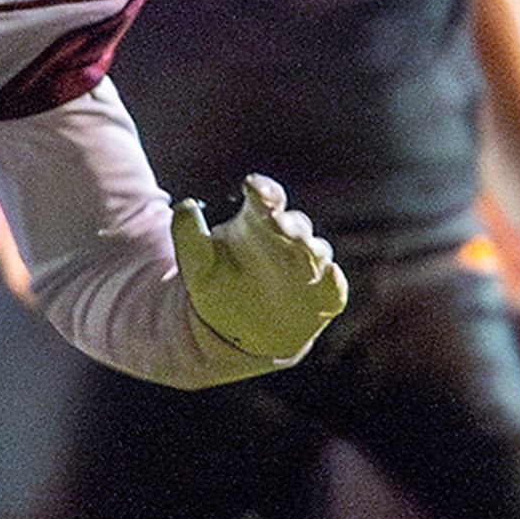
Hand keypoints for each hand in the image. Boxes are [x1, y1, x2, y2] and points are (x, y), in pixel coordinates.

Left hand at [173, 174, 344, 363]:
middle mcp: (288, 241)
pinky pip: (334, 285)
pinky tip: (331, 275)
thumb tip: (185, 206)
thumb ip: (187, 234)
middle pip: (297, 224)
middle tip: (280, 225)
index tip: (252, 187)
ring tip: (307, 250)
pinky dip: (334, 280)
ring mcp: (310, 267)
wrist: (240, 331)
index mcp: (258, 224)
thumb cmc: (220, 287)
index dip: (263, 191)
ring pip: (318, 251)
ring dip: (314, 249)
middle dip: (291, 224)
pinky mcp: (325, 294)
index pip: (267, 199)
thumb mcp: (196, 264)